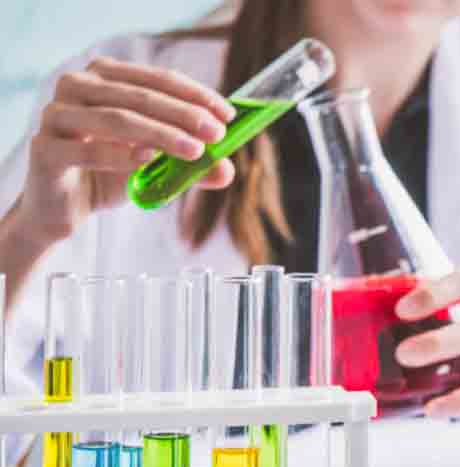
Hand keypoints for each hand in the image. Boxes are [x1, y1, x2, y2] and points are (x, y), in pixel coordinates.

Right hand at [20, 57, 236, 243]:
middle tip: (216, 134)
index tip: (228, 115)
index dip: (195, 95)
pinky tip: (147, 160)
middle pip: (140, 96)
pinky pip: (85, 151)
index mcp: (105, 78)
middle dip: (184, 114)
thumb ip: (188, 166)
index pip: (158, 79)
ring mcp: (56, 116)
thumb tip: (227, 170)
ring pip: (117, 119)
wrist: (63, 207)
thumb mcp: (154, 167)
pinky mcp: (45, 150)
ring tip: (195, 151)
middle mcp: (77, 87)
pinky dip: (119, 155)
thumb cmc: (107, 174)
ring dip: (161, 134)